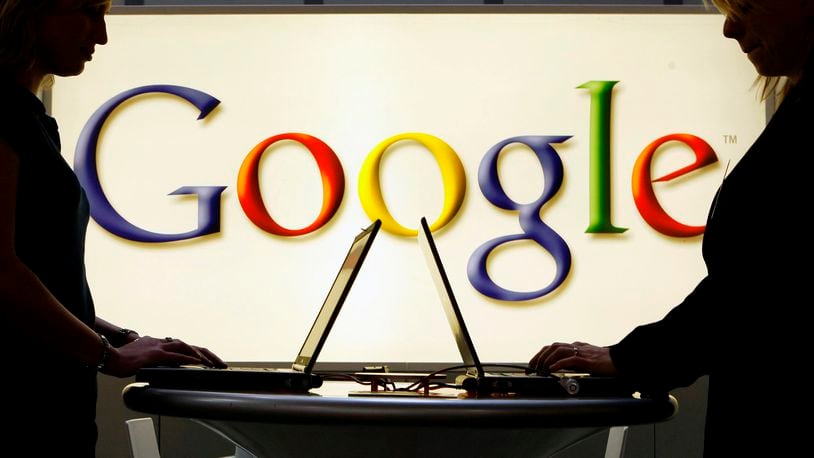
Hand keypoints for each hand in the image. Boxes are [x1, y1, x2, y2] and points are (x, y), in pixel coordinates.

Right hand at [101, 336, 226, 377]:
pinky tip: (199, 363)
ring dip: (202, 356)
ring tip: (214, 364)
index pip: (182, 347)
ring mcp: (158, 347)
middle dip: (207, 354)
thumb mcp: (139, 360)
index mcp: (158, 344)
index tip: (208, 361)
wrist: (108, 355)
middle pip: (189, 345)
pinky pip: (177, 355)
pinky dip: (190, 358)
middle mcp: (161, 342)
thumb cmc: (120, 360)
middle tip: (220, 363)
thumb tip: (156, 371)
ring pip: (186, 347)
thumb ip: (150, 363)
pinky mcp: (155, 354)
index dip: (196, 353)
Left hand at [528, 341, 617, 375]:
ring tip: (540, 369)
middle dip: (540, 356)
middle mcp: (577, 347)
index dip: (542, 354)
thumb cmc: (607, 362)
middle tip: (532, 367)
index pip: (554, 347)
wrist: (622, 361)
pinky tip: (552, 369)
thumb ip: (576, 361)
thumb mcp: (588, 360)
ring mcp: (582, 352)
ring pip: (559, 350)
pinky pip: (570, 359)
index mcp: (576, 346)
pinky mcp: (588, 359)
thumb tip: (562, 368)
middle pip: (553, 347)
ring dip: (547, 360)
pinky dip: (559, 363)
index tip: (534, 363)